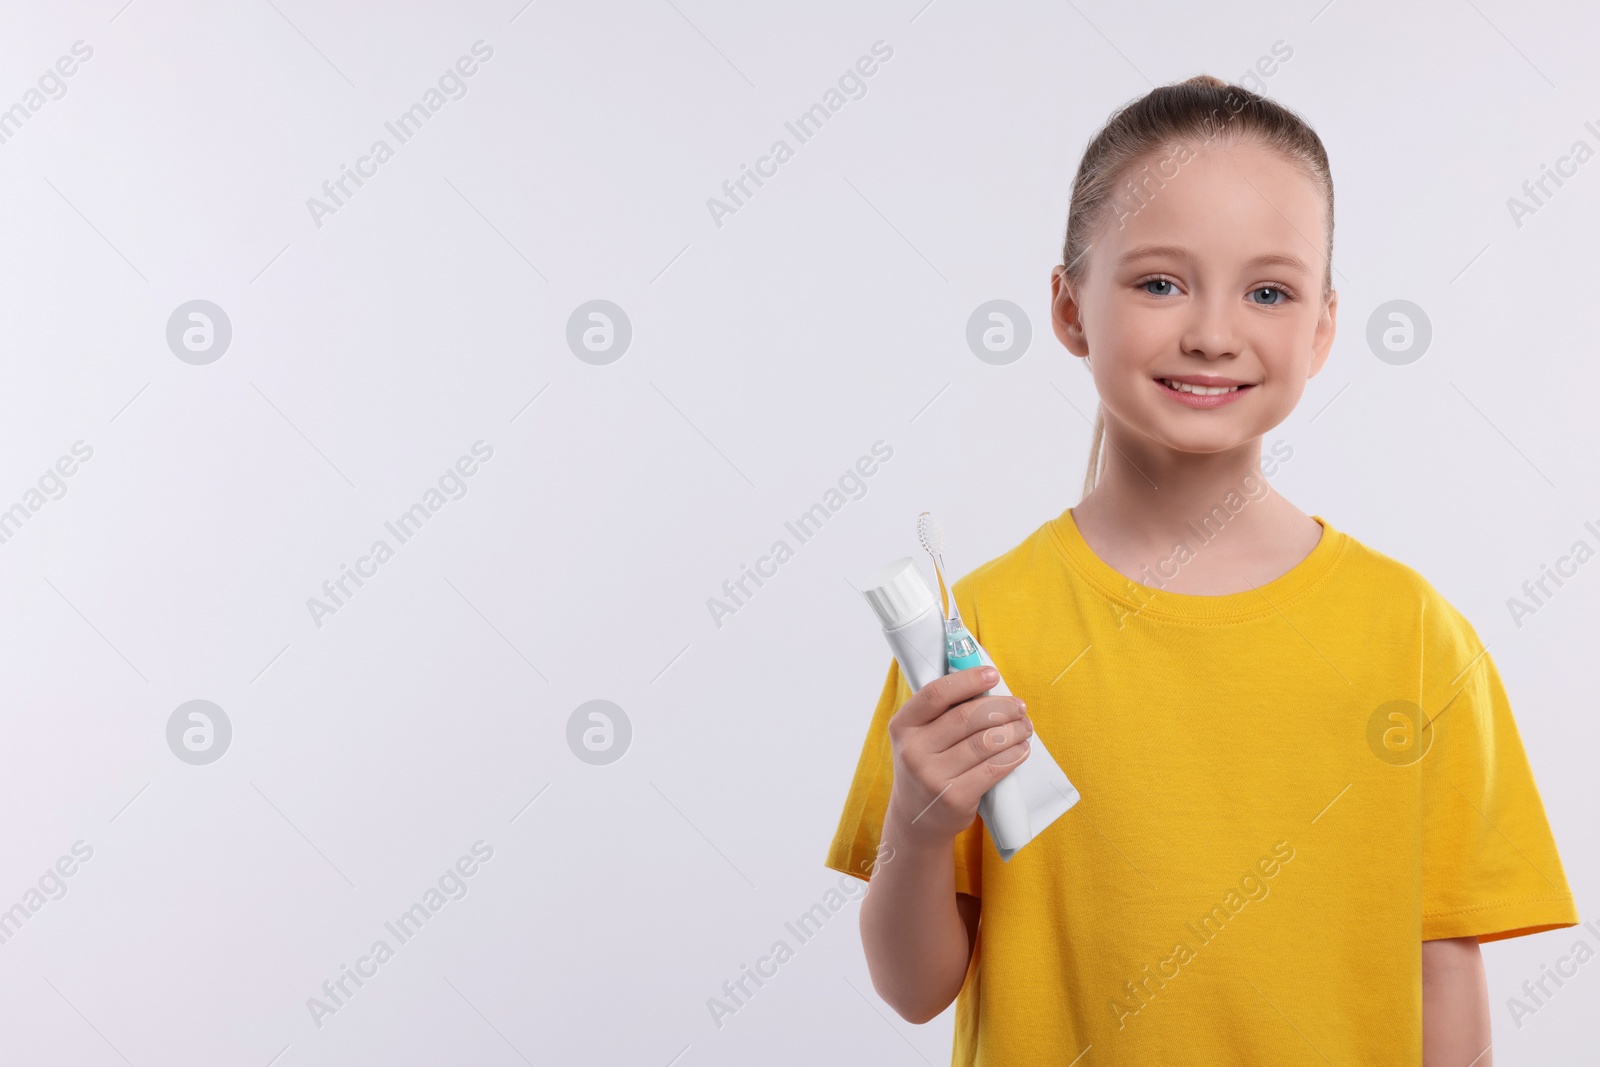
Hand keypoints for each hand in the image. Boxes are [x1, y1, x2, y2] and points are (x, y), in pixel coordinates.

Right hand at [883, 665, 1032, 848]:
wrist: (916, 819)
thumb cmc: (927, 766)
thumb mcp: (919, 738)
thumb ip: (942, 713)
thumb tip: (986, 683)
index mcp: (902, 726)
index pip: (936, 694)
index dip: (968, 680)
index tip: (992, 674)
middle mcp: (913, 751)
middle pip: (966, 717)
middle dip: (1000, 708)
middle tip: (1019, 707)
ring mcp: (932, 776)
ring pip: (984, 742)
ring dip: (1012, 731)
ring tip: (1024, 727)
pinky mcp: (954, 798)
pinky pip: (992, 768)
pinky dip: (1013, 755)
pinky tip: (1021, 749)